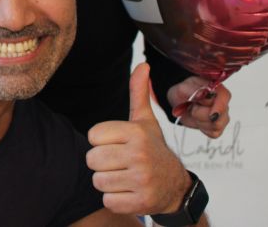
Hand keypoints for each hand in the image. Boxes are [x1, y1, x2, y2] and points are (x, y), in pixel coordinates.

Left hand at [86, 63, 190, 214]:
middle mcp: (140, 155)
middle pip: (92, 159)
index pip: (92, 136)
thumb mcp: (145, 121)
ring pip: (98, 181)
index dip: (101, 142)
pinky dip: (115, 199)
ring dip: (107, 182)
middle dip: (102, 163)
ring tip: (124, 176)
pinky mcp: (142, 202)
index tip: (117, 144)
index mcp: (135, 132)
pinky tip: (129, 191)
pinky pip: (108, 201)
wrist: (175, 186)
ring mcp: (142, 180)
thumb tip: (143, 64)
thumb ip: (138, 93)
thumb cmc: (153, 149)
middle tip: (119, 163)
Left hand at [167, 76, 230, 138]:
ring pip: (217, 125)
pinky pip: (214, 133)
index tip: (197, 103)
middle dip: (200, 113)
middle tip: (192, 106)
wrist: (179, 103)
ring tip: (195, 112)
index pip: (224, 96)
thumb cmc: (184, 93)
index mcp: (217, 89)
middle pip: (220, 114)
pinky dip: (202, 128)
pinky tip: (198, 120)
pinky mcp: (218, 127)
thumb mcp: (183, 88)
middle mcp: (223, 102)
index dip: (210, 102)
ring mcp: (223, 116)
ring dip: (200, 120)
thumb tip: (207, 93)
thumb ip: (194, 90)